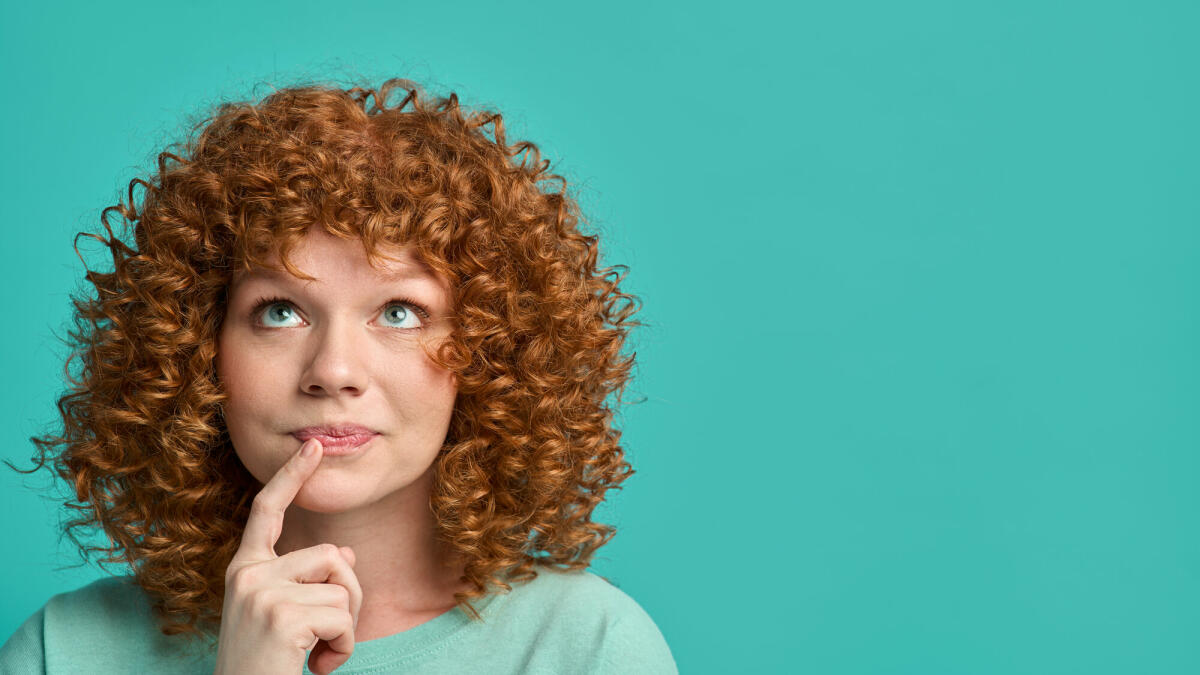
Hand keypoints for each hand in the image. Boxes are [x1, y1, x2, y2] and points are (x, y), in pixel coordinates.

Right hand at [214, 439, 363, 674]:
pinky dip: (345, 647)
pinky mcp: (281, 616)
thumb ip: (309, 584)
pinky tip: (319, 667)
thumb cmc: (265, 665)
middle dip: (349, 596)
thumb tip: (346, 556)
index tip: (313, 446)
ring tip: (319, 655)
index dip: (291, 476)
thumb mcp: (285, 618)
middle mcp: (247, 575)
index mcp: (244, 570)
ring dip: (347, 628)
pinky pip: (343, 617)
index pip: (267, 512)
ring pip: (343, 588)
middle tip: (332, 636)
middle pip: (332, 555)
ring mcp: (261, 593)